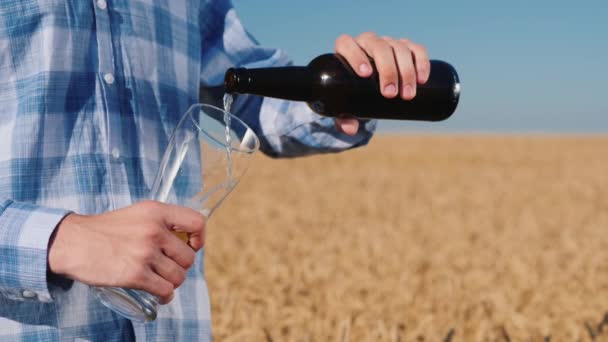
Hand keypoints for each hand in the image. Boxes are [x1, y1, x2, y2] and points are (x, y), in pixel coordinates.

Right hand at [48, 201, 205, 303]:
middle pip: (189, 257)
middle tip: (167, 266)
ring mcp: (145, 253)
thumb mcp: (138, 213)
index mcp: (156, 212)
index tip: (192, 246)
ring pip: (179, 276)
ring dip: (172, 282)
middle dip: (181, 265)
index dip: (200, 238)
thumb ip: (162, 221)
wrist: (73, 242)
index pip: (197, 222)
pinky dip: (165, 295)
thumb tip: (188, 238)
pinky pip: (165, 290)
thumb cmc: (106, 229)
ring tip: (161, 279)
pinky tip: (160, 293)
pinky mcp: (135, 275)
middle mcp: (154, 230)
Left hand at [333, 32, 430, 135]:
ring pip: (399, 48)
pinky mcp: (406, 47)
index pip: (347, 44)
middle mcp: (368, 42)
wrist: (368, 83)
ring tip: (408, 95)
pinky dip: (422, 62)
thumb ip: (344, 118)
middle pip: (379, 47)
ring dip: (406, 71)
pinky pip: (417, 49)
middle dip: (387, 70)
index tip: (365, 74)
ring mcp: (388, 43)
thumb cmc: (351, 92)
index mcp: (346, 48)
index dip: (355, 55)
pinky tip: (423, 78)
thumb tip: (350, 130)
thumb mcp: (345, 104)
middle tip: (390, 94)